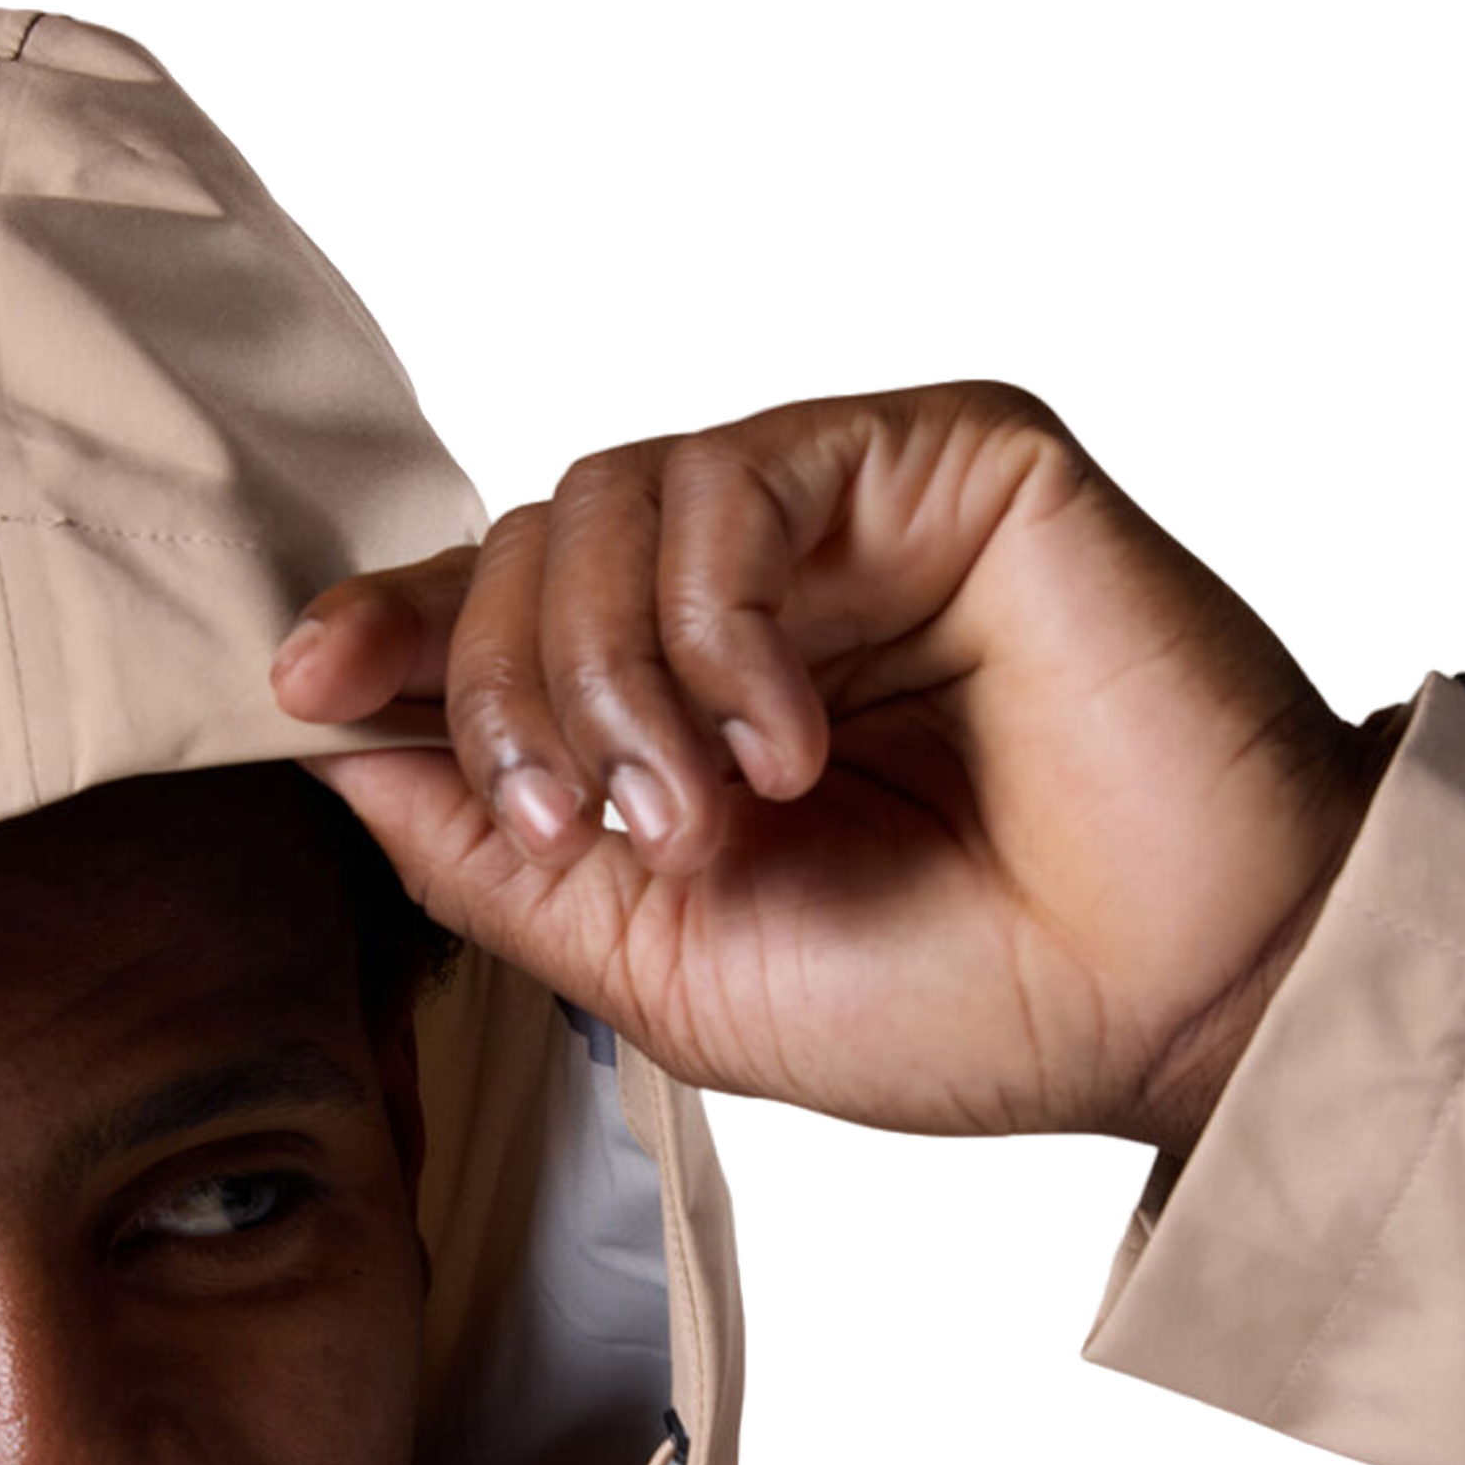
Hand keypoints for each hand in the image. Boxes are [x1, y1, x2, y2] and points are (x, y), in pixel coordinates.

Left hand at [270, 381, 1399, 1155]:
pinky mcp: (948, 456)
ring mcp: (856, 515)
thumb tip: (341, 754)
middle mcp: (767, 594)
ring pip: (606, 490)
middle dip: (505, 691)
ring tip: (706, 809)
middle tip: (595, 828)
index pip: (507, 615)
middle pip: (528, 540)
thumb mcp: (663, 966)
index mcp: (701, 705)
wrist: (1167, 1008)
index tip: (297, 679)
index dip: (392, 628)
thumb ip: (498, 857)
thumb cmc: (951, 1006)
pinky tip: (790, 740)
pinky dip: (716, 623)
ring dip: (603, 670)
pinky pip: (737, 475)